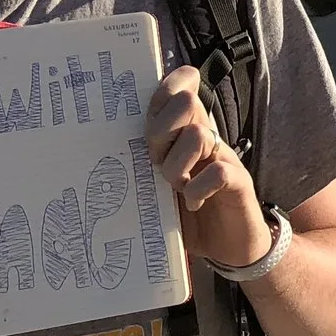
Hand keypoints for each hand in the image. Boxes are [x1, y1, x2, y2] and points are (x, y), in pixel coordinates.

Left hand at [145, 66, 272, 270]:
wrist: (233, 248)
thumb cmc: (192, 216)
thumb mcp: (162, 190)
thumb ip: (146, 169)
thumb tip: (97, 158)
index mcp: (187, 135)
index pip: (179, 92)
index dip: (167, 87)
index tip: (155, 107)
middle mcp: (207, 140)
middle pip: (185, 104)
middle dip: (160, 132)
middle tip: (156, 162)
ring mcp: (225, 158)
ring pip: (198, 135)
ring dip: (177, 165)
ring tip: (176, 188)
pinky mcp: (239, 182)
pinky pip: (218, 171)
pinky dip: (199, 189)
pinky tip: (194, 203)